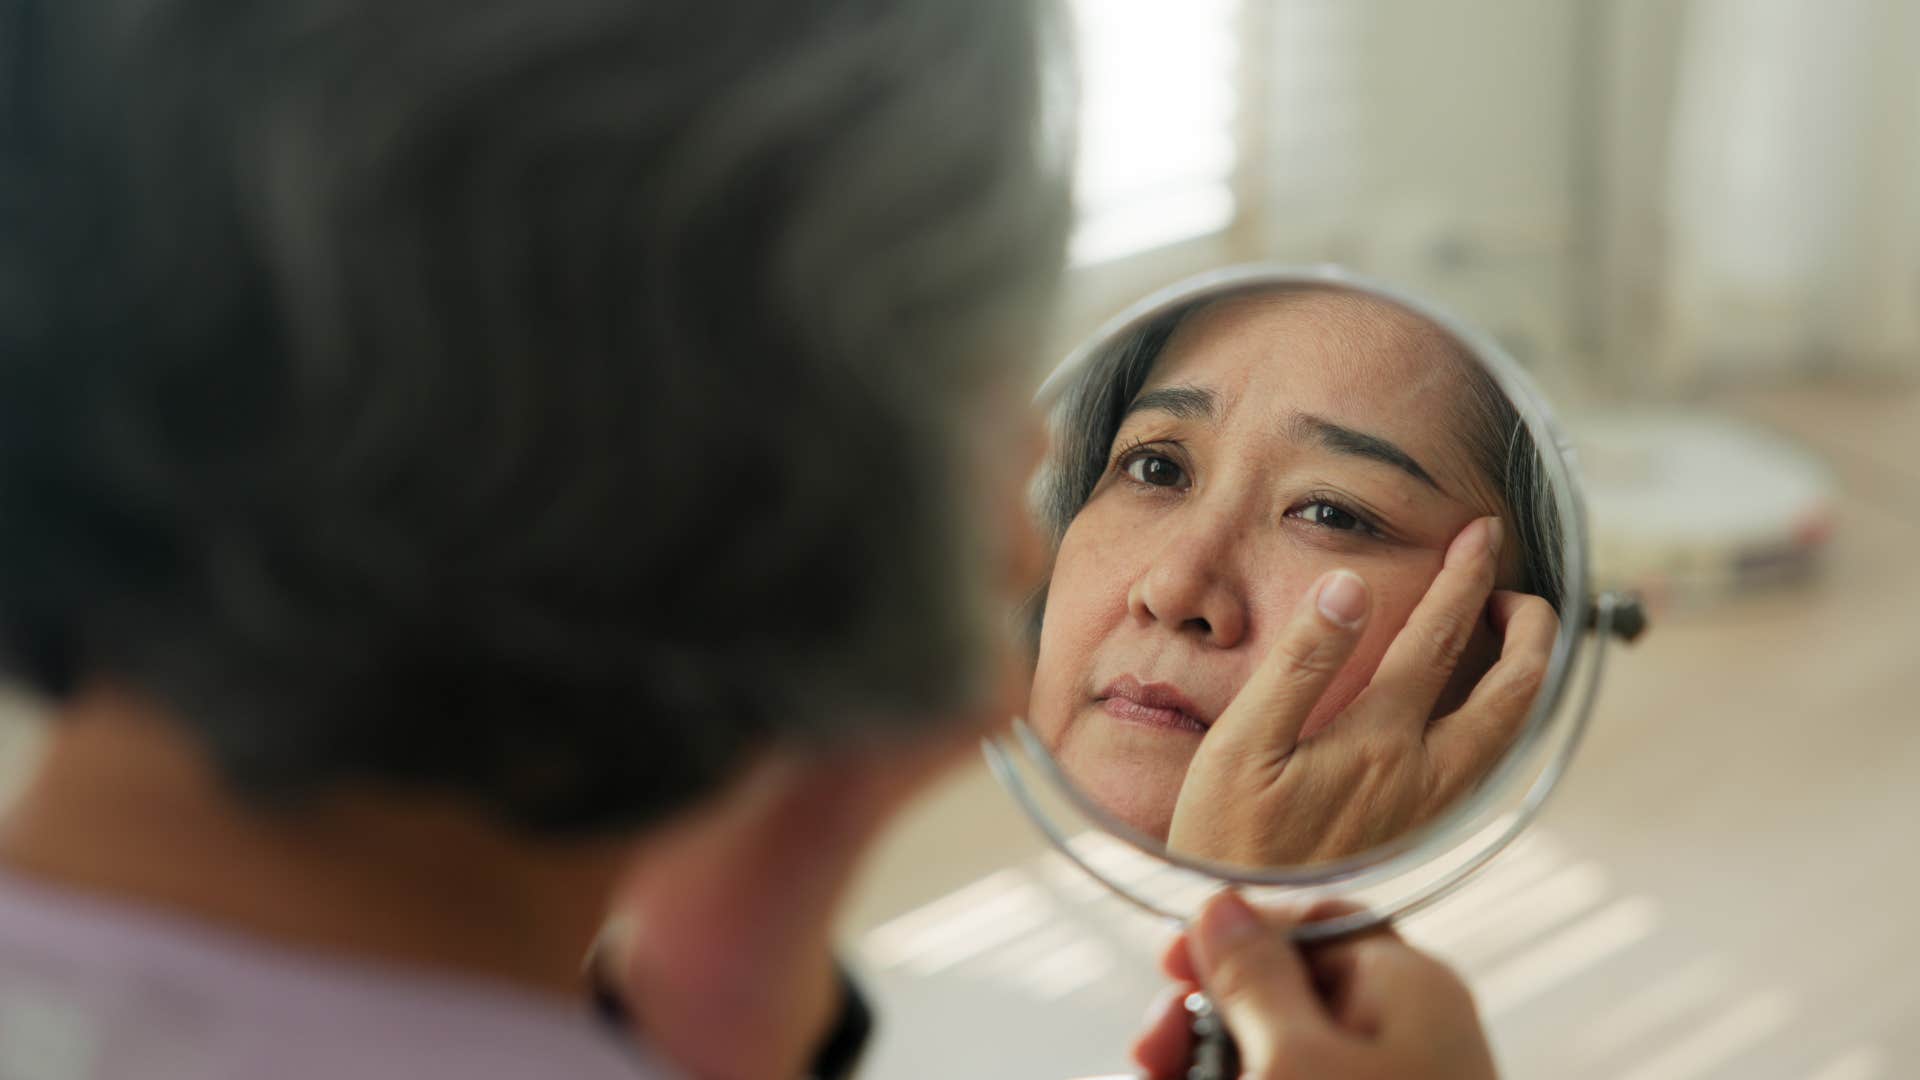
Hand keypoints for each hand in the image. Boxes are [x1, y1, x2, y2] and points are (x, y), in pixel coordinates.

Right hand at [1132, 892, 1497, 1079]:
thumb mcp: (1291, 1064)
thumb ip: (1253, 979)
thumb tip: (1222, 906)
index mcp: (1407, 989)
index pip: (1316, 922)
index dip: (1238, 933)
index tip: (1169, 965)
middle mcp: (1407, 1035)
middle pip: (1287, 994)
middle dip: (1206, 1021)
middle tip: (1150, 1059)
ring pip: (1278, 1057)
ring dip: (1209, 1069)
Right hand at [1166, 517, 1557, 865]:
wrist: (1249, 932)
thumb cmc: (1229, 840)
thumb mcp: (1243, 745)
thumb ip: (1301, 663)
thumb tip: (1348, 588)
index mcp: (1380, 741)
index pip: (1440, 637)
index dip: (1466, 576)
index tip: (1480, 532)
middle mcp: (1423, 775)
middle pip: (1513, 690)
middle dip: (1529, 627)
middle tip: (1514, 587)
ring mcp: (1429, 809)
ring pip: (1509, 732)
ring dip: (1523, 673)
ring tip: (1510, 635)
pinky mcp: (1420, 834)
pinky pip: (1484, 764)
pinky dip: (1499, 719)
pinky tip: (1475, 711)